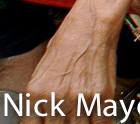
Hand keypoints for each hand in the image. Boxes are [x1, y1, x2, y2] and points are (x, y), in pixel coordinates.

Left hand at [22, 0, 139, 122]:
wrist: (92, 25)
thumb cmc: (67, 43)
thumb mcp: (42, 71)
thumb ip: (40, 99)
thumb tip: (43, 119)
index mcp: (36, 93)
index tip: (51, 123)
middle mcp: (56, 99)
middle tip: (68, 118)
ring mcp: (80, 98)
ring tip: (82, 117)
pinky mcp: (102, 95)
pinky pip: (100, 123)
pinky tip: (97, 120)